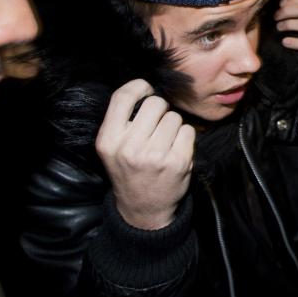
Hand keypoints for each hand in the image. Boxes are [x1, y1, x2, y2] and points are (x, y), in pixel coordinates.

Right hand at [95, 79, 195, 229]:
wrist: (142, 209)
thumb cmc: (128, 170)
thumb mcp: (112, 147)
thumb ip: (121, 119)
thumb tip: (144, 87)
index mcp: (108, 140)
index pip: (122, 96)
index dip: (139, 87)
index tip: (146, 92)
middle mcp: (129, 148)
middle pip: (155, 103)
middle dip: (159, 111)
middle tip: (156, 127)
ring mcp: (155, 156)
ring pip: (174, 117)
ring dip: (173, 126)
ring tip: (164, 143)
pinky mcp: (177, 162)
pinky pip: (188, 131)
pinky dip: (185, 138)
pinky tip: (176, 151)